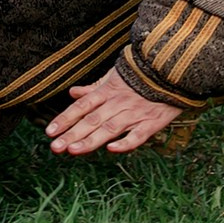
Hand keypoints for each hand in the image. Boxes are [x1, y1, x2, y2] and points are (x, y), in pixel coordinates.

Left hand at [45, 67, 181, 154]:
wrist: (174, 71)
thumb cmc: (141, 76)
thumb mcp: (115, 77)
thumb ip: (93, 89)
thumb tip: (72, 93)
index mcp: (108, 92)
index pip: (82, 107)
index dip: (65, 119)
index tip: (49, 132)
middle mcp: (118, 103)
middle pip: (91, 120)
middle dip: (72, 134)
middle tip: (55, 148)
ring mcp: (134, 113)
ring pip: (110, 128)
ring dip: (90, 140)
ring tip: (73, 151)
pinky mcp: (152, 122)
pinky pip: (138, 135)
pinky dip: (125, 142)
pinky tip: (112, 150)